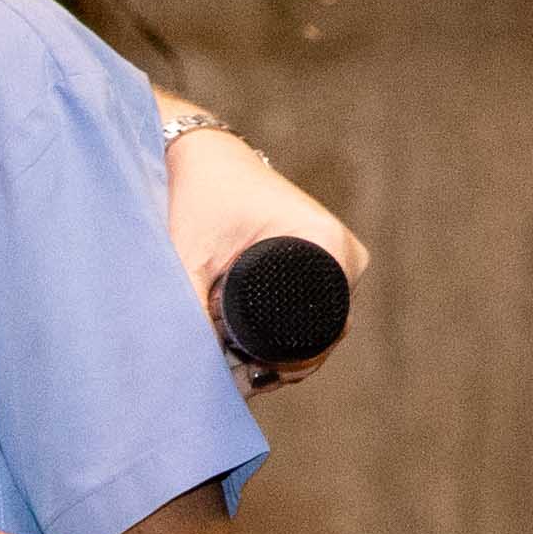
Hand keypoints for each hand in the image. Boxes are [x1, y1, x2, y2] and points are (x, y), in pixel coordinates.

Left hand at [162, 123, 366, 386]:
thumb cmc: (198, 196)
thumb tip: (192, 366)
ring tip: (235, 358)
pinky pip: (316, 310)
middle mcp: (345, 252)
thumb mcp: (188, 254)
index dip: (286, 365)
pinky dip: (286, 330)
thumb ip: (187, 308)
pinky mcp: (327, 259)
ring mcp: (342, 256)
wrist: (203, 156)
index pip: (323, 333)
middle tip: (234, 373)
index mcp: (325, 243)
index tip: (249, 377)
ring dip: (283, 350)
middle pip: (325, 335)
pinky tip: (250, 346)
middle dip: (282, 363)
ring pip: (321, 327)